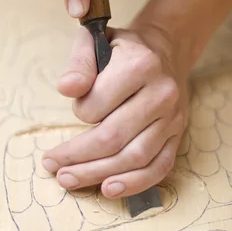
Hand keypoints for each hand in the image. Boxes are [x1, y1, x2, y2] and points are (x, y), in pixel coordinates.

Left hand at [42, 25, 189, 197]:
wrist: (164, 51)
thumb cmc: (121, 49)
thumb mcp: (95, 41)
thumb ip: (78, 63)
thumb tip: (66, 88)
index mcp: (140, 65)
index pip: (99, 103)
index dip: (79, 112)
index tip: (77, 108)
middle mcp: (162, 93)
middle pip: (114, 137)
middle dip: (78, 157)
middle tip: (53, 167)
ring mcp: (173, 117)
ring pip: (134, 157)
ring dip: (98, 174)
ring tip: (69, 179)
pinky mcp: (177, 134)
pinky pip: (159, 167)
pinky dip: (134, 183)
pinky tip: (109, 189)